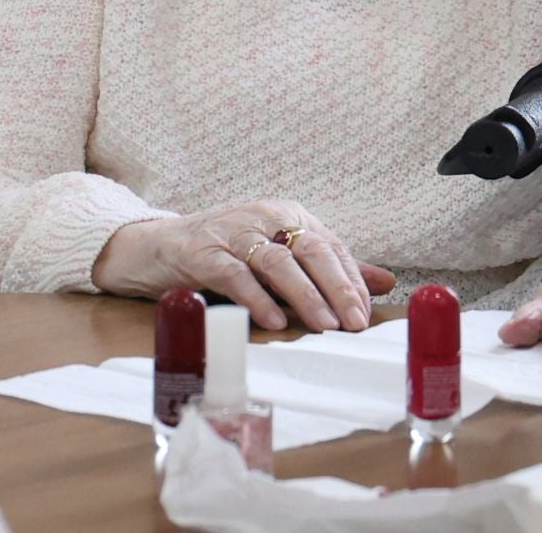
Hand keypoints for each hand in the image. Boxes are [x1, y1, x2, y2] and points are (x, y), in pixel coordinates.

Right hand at [92, 201, 396, 332]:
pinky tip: (273, 320)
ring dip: (303, 295)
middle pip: (310, 250)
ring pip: (276, 261)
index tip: (366, 313)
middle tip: (354, 322)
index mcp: (287, 215)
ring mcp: (232, 233)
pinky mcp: (202, 252)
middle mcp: (264, 217)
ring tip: (324, 325)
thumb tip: (385, 281)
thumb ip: (329, 268)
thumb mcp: (279, 256)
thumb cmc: (225, 253)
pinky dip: (255, 297)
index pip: (331, 247)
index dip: (351, 280)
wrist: (155, 246)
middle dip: (337, 287)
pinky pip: (233, 274)